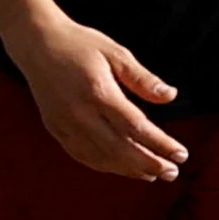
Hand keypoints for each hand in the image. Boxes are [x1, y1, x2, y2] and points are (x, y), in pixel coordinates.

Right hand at [3, 17, 185, 180]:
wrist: (37, 44)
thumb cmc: (79, 44)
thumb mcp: (116, 54)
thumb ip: (143, 79)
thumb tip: (170, 96)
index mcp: (99, 93)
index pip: (136, 128)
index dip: (161, 144)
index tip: (181, 154)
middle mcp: (81, 113)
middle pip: (120, 149)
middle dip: (149, 164)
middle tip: (172, 172)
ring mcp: (65, 124)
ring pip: (100, 157)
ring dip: (128, 169)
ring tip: (151, 175)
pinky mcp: (55, 128)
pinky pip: (81, 154)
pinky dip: (103, 165)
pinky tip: (120, 168)